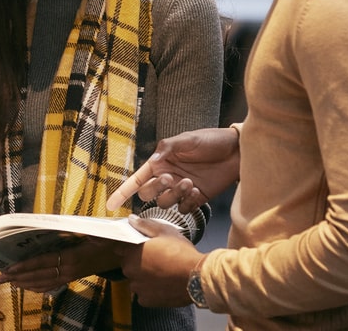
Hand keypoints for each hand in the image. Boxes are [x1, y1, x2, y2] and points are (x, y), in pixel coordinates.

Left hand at [0, 239, 121, 292]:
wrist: (123, 253)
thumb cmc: (107, 238)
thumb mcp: (96, 232)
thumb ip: (82, 232)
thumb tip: (67, 229)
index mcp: (71, 257)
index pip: (41, 263)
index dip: (23, 267)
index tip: (7, 269)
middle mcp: (69, 269)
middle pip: (38, 275)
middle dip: (17, 277)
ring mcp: (71, 275)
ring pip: (43, 283)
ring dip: (25, 283)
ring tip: (9, 282)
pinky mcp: (73, 277)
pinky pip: (52, 285)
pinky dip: (38, 287)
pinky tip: (29, 286)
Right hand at [105, 126, 239, 211]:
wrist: (236, 151)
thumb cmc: (211, 141)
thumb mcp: (187, 139)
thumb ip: (167, 149)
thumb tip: (152, 162)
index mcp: (161, 163)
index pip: (137, 180)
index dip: (122, 193)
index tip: (111, 206)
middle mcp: (168, 178)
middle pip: (148, 194)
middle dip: (156, 189)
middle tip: (171, 178)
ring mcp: (181, 190)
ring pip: (166, 203)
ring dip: (175, 195)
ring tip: (190, 183)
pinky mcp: (196, 199)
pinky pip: (184, 208)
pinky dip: (188, 202)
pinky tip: (197, 191)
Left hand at [120, 216, 205, 307]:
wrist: (196, 278)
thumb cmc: (182, 253)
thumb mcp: (165, 231)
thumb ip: (145, 225)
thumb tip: (132, 220)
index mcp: (132, 252)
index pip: (120, 248)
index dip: (129, 247)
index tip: (139, 247)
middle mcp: (130, 271)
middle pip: (128, 265)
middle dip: (138, 262)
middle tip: (156, 259)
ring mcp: (137, 287)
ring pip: (136, 280)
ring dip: (144, 277)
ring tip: (161, 272)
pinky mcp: (145, 300)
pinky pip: (143, 294)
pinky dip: (150, 290)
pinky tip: (163, 284)